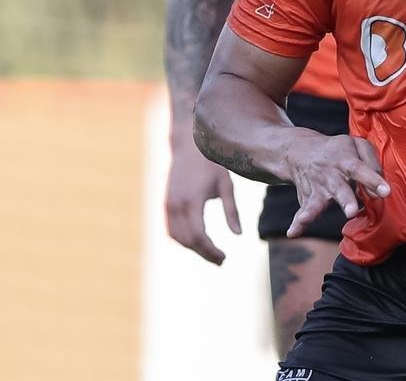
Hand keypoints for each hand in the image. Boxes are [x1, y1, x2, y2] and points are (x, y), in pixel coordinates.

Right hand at [165, 142, 241, 264]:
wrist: (188, 144)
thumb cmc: (211, 163)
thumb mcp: (226, 185)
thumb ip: (232, 210)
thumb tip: (239, 235)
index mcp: (193, 201)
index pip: (199, 236)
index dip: (211, 251)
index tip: (224, 258)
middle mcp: (177, 205)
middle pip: (188, 241)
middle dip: (204, 254)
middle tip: (221, 261)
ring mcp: (169, 204)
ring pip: (176, 237)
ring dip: (192, 249)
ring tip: (210, 253)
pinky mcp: (166, 202)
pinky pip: (171, 229)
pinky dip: (182, 239)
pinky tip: (196, 242)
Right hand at [284, 133, 391, 238]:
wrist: (302, 150)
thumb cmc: (339, 151)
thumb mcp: (358, 145)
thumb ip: (372, 162)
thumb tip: (379, 188)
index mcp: (346, 160)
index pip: (361, 169)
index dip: (373, 180)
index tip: (385, 192)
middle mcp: (331, 175)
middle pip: (339, 188)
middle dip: (345, 200)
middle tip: (352, 212)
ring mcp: (318, 188)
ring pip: (317, 201)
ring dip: (313, 212)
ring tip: (306, 220)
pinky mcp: (308, 199)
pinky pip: (302, 211)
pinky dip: (298, 223)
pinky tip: (293, 233)